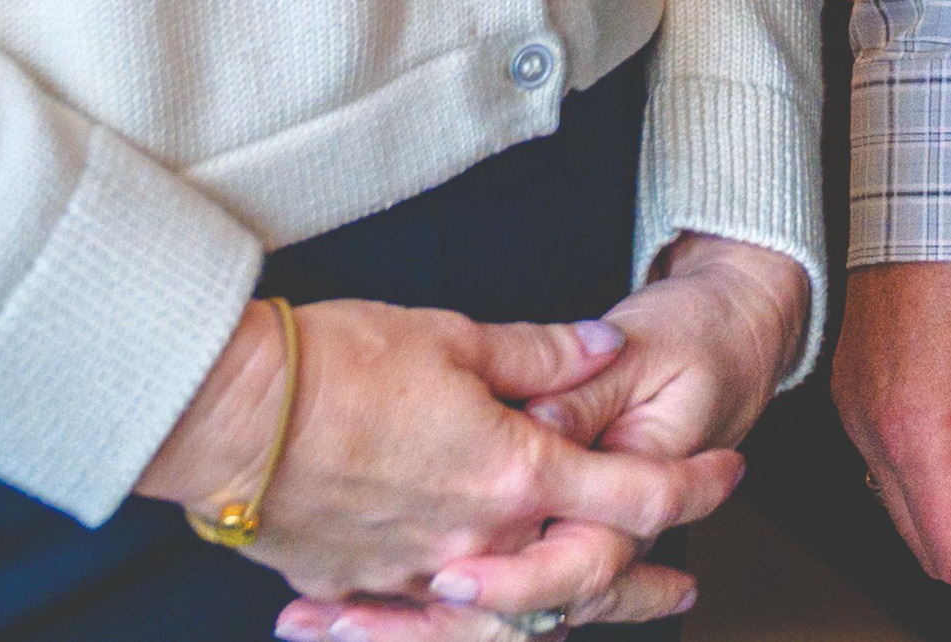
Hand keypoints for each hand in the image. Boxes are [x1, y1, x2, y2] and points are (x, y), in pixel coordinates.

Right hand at [133, 296, 740, 626]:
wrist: (223, 413)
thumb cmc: (333, 364)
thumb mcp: (453, 337)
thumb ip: (543, 353)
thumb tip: (605, 349)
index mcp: (513, 472)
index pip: (632, 493)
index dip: (691, 488)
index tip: (727, 475)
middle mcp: (473, 541)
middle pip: (582, 579)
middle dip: (643, 584)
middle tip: (685, 585)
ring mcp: (413, 574)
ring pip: (508, 615)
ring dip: (562, 613)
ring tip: (596, 612)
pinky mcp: (356, 584)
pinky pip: (426, 619)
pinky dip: (462, 620)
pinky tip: (477, 612)